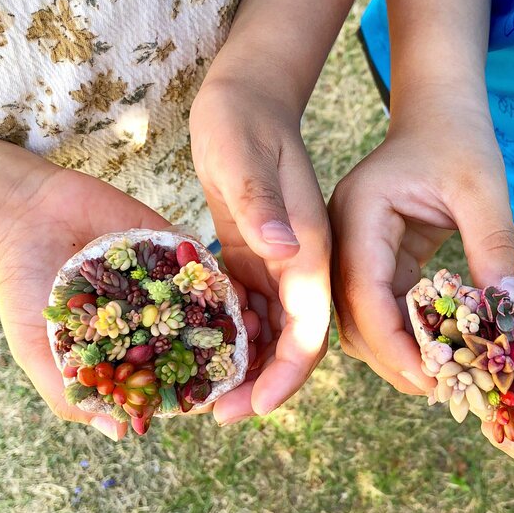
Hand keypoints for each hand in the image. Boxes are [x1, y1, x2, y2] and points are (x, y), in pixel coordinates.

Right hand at [0, 148, 259, 438]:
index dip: (189, 388)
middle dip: (221, 353)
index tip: (218, 397)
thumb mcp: (38, 350)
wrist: (21, 217)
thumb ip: (72, 392)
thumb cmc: (23, 290)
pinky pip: (198, 265)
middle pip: (194, 342)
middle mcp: (149, 318)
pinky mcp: (168, 247)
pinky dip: (216, 278)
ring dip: (229, 316)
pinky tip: (234, 288)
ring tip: (251, 325)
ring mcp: (162, 283)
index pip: (165, 376)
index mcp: (124, 348)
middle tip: (248, 358)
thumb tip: (122, 433)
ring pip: (204, 305)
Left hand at [189, 79, 330, 422]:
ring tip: (207, 395)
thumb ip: (262, 203)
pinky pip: (250, 308)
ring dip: (247, 367)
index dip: (289, 372)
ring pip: (274, 330)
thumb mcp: (243, 155)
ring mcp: (280, 260)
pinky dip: (233, 335)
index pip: (311, 325)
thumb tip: (284, 251)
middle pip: (295, 340)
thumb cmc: (243, 120)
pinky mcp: (254, 255)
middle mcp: (302, 261)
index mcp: (310, 246)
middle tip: (220, 415)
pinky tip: (203, 353)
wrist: (246, 97)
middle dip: (264, 383)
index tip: (256, 406)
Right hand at [329, 100, 513, 394]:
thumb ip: (494, 249)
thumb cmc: (458, 139)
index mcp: (359, 212)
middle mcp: (342, 236)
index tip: (431, 377)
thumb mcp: (483, 190)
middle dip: (392, 357)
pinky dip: (406, 334)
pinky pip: (380, 307)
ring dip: (396, 352)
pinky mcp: (372, 258)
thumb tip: (511, 318)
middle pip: (351, 316)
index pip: (362, 290)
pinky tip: (440, 350)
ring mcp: (353, 248)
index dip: (393, 341)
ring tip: (443, 377)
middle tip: (441, 389)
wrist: (438, 112)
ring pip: (360, 320)